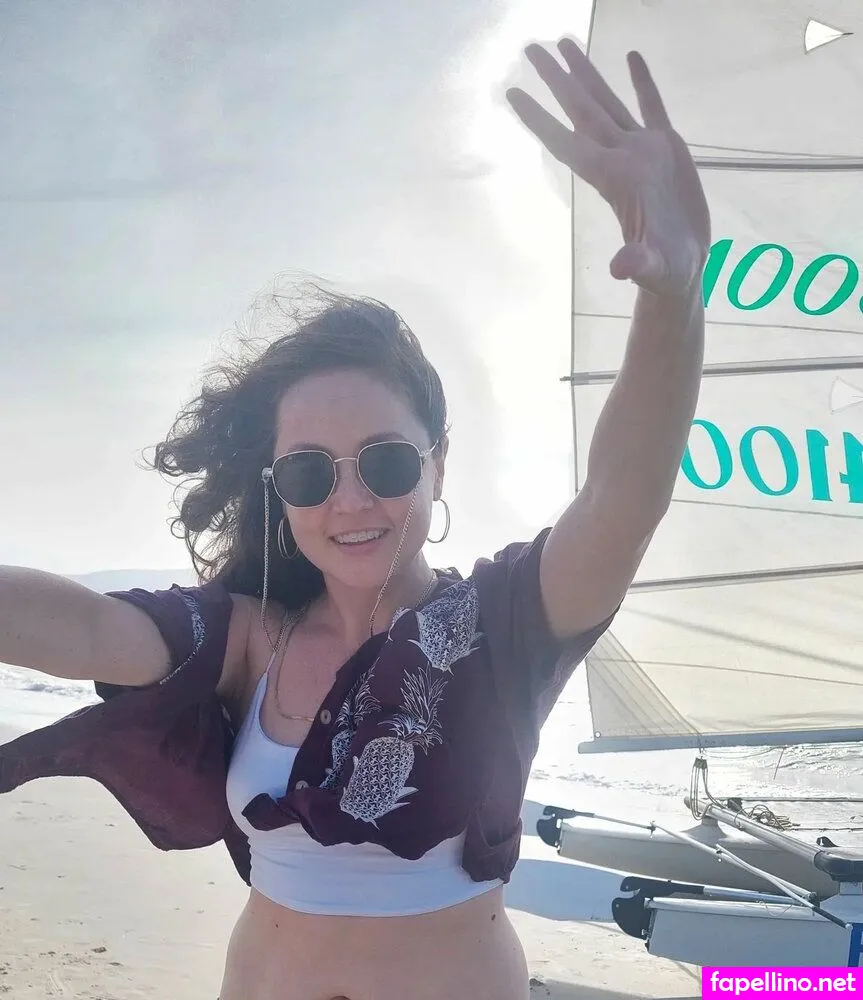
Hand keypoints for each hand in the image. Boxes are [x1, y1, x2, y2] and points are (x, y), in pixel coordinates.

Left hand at [506, 39, 710, 299]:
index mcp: (612, 179)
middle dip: (556, 80)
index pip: (567, 142)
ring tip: (566, 42)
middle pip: (581, 110)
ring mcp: (642, 151)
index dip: (539, 120)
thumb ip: (637, 262)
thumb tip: (622, 268)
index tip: (512, 93)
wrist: (684, 267)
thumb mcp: (653, 266)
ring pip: (607, 102)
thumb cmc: (665, 272)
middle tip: (530, 48)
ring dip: (586, 74)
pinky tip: (630, 56)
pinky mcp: (668, 149)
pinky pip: (650, 106)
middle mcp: (621, 158)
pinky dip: (642, 82)